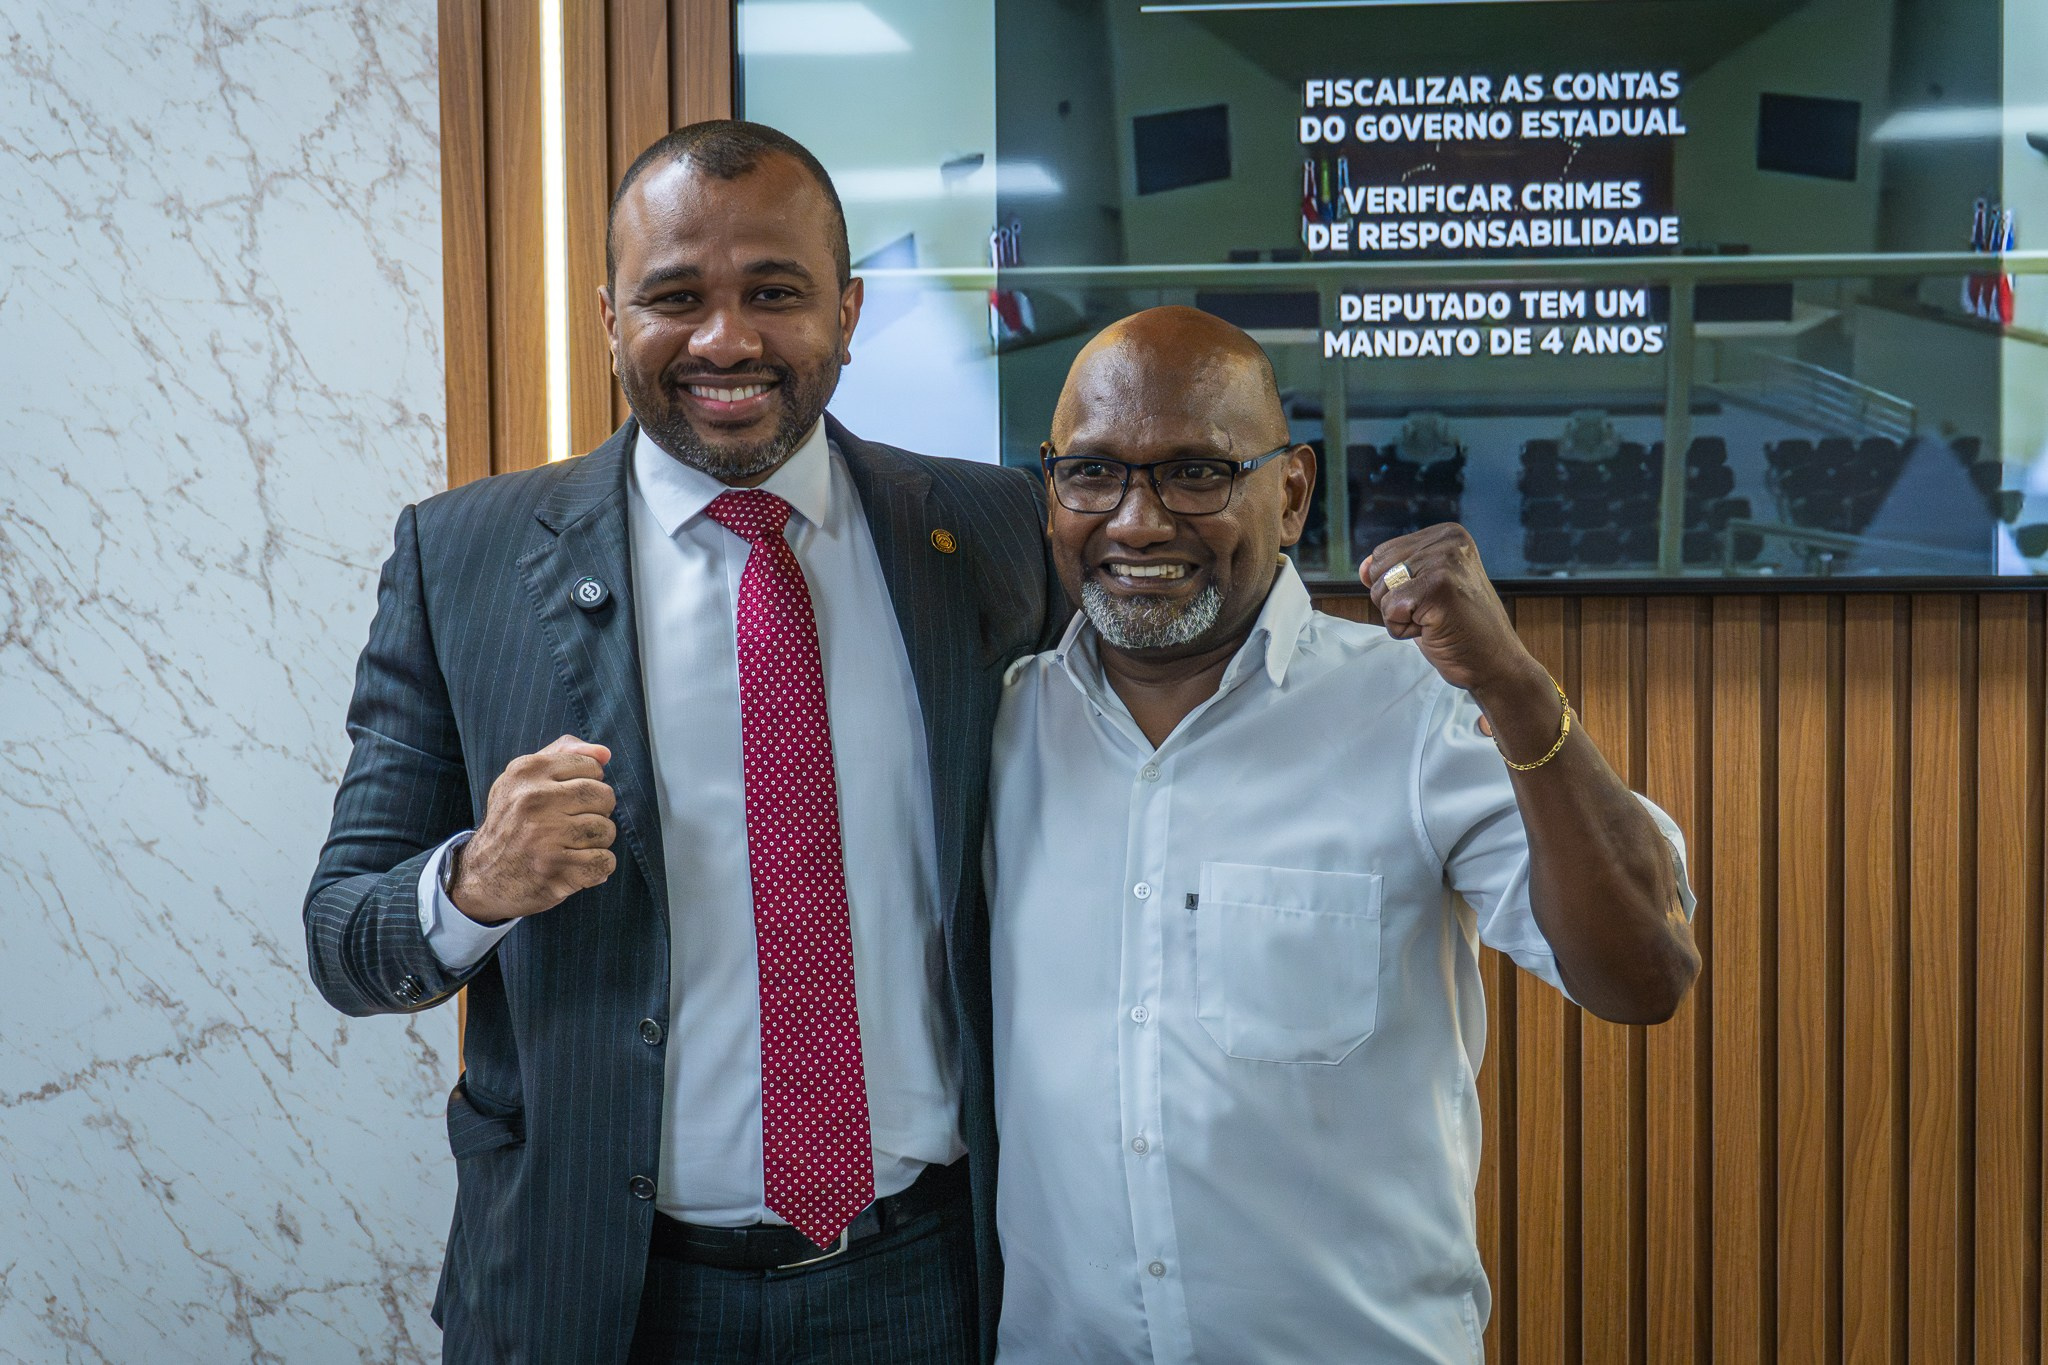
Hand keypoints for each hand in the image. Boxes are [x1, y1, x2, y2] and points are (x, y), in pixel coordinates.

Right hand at [448, 735, 617, 924]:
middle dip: (599, 812)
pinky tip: (575, 865)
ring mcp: (544, 836)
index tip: (569, 799)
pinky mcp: (554, 868)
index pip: (593, 767)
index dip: (589, 784)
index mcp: (527, 771)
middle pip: (604, 796)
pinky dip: (597, 867)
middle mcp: (534, 800)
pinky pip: (604, 861)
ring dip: (597, 841)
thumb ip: (564, 754)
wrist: (482, 874)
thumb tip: (605, 754)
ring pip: (607, 829)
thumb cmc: (512, 821)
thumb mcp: (524, 778)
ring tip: (571, 845)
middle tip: (574, 824)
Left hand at [1360, 523, 1552, 720]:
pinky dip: (1404, 629)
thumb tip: (1363, 567)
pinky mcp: (1439, 588)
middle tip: (1434, 613)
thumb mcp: (1423, 590)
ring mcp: (1445, 562)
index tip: (1432, 599)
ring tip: (1435, 621)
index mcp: (1447, 534)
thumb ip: (1393, 572)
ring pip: (1381, 590)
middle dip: (1395, 600)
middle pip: (1378, 569)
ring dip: (1400, 617)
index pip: (1383, 553)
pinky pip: (1390, 609)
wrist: (1495, 662)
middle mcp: (1448, 541)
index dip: (1396, 586)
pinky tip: (1434, 629)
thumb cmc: (1459, 629)